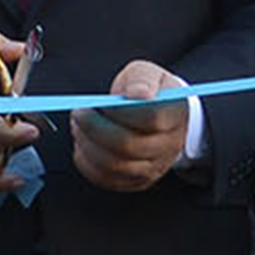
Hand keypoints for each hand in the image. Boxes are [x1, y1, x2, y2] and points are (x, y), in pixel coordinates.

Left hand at [69, 59, 193, 193]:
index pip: (150, 118)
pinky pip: (107, 179)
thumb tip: (138, 93)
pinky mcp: (137, 181)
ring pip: (116, 166)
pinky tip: (82, 145)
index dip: (120, 112)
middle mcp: (169, 146)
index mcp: (175, 115)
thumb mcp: (148, 73)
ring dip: (89, 146)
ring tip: (78, 127)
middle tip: (78, 114)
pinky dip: (88, 163)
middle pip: (130, 146)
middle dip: (96, 130)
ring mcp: (154, 168)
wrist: (160, 115)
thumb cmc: (149, 92)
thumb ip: (142, 79)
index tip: (97, 103)